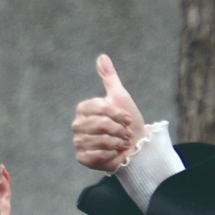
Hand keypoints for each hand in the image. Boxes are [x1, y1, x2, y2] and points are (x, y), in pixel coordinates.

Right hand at [71, 55, 144, 171]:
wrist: (136, 148)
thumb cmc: (129, 123)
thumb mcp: (120, 97)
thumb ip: (109, 78)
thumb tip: (102, 56)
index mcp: (84, 109)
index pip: (101, 108)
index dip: (118, 115)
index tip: (127, 119)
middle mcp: (78, 124)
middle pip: (102, 124)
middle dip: (120, 130)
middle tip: (125, 133)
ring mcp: (79, 141)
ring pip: (101, 139)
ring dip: (118, 142)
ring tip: (121, 143)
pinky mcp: (83, 158)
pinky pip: (97, 154)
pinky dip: (111, 154)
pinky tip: (114, 153)